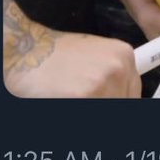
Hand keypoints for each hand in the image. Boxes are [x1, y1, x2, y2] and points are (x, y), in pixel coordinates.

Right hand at [5, 29, 140, 97]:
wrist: (26, 47)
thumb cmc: (54, 55)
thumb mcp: (95, 57)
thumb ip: (114, 78)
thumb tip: (122, 98)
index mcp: (125, 56)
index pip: (132, 95)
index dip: (118, 101)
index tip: (107, 101)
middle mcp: (119, 68)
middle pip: (121, 104)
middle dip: (103, 104)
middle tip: (82, 97)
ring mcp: (103, 82)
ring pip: (108, 109)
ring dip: (89, 107)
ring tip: (71, 95)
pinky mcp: (86, 96)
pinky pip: (89, 112)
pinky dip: (75, 108)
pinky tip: (64, 97)